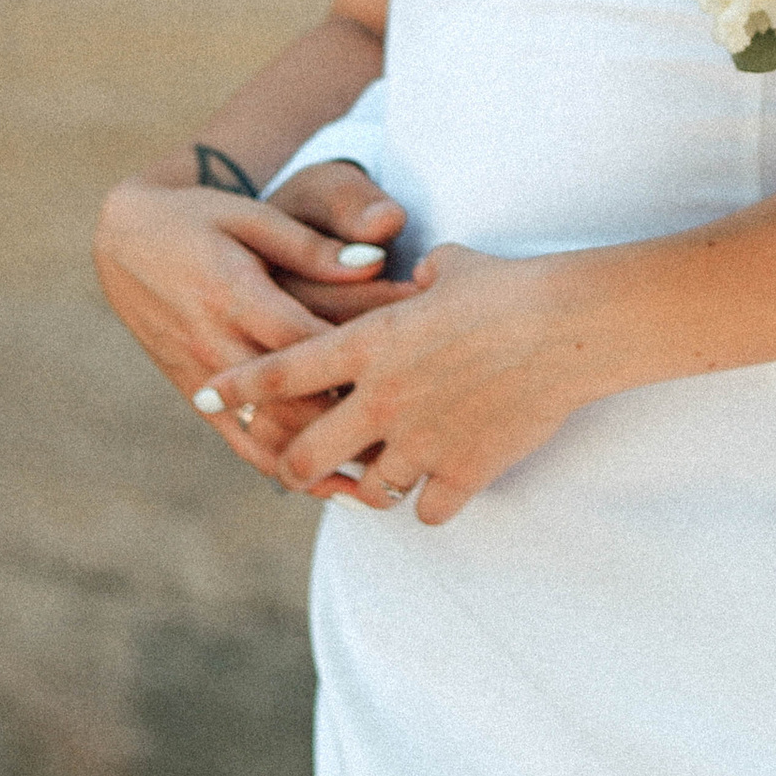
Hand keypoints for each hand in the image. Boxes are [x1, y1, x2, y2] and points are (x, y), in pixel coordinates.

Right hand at [93, 173, 412, 475]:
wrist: (126, 239)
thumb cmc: (200, 218)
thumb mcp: (254, 217)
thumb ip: (312, 247)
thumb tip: (373, 264)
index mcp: (234, 294)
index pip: (304, 341)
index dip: (357, 361)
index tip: (413, 371)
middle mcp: (215, 345)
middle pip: (289, 403)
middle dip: (348, 425)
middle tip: (410, 439)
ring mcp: (201, 377)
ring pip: (264, 437)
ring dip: (320, 463)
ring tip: (378, 480)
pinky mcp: (194, 396)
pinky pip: (238, 443)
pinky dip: (281, 467)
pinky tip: (322, 485)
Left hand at [191, 242, 619, 525]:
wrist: (569, 326)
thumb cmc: (511, 284)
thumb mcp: (453, 266)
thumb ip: (419, 279)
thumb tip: (413, 274)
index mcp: (371, 344)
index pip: (282, 371)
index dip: (237, 385)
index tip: (205, 396)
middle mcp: (383, 398)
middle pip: (304, 455)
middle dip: (292, 465)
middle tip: (293, 467)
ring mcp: (421, 441)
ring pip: (367, 488)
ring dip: (371, 482)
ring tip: (383, 470)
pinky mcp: (463, 471)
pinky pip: (428, 510)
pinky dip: (431, 501)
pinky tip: (441, 485)